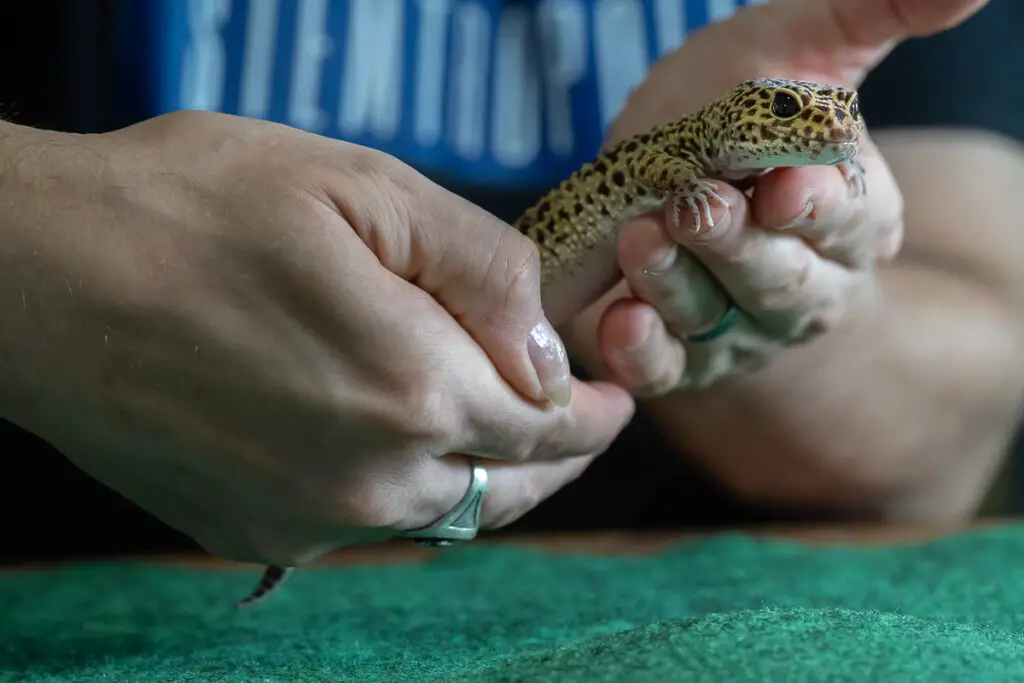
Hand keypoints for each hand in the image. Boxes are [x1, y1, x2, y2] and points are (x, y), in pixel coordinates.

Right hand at [0, 112, 633, 565]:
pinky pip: (368, 527)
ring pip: (444, 515)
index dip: (593, 410)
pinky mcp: (254, 532)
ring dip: (488, 478)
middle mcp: (372, 479)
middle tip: (581, 424)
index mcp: (416, 389)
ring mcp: (310, 520)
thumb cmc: (195, 208)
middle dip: (558, 455)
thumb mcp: (366, 188)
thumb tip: (543, 350)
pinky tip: (401, 453)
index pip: (549, 424)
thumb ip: (483, 272)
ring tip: (505, 440)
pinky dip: (407, 494)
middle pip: (508, 486)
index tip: (613, 396)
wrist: (38, 277)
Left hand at [565, 0, 987, 394]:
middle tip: (695, 205)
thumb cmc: (743, 99)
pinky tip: (620, 323)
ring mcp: (744, 329)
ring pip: (715, 320)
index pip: (853, 219)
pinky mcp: (683, 355)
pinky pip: (665, 367)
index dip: (820, 206)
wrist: (668, 160)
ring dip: (676, 286)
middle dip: (737, 247)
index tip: (784, 187)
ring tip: (641, 240)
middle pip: (782, 281)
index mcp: (859, 218)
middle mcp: (811, 287)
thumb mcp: (805, 45)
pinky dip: (641, 351)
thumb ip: (876, 17)